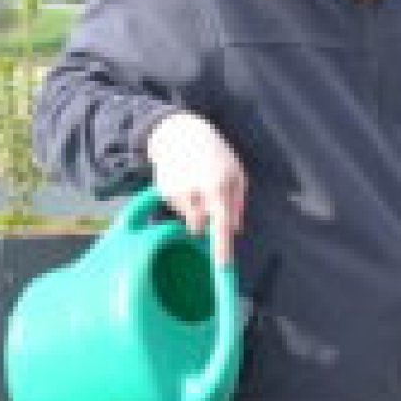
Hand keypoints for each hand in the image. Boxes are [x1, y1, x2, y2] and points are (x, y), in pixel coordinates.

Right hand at [146, 112, 245, 264]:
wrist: (179, 133)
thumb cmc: (216, 154)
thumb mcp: (237, 173)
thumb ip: (237, 203)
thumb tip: (235, 230)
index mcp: (219, 187)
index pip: (221, 225)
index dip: (221, 248)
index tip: (222, 267)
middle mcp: (196, 193)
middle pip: (201, 227)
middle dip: (206, 221)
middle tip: (209, 199)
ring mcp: (177, 193)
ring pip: (189, 219)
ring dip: (195, 210)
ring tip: (197, 184)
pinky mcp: (163, 192)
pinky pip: (178, 209)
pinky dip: (184, 201)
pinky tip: (185, 181)